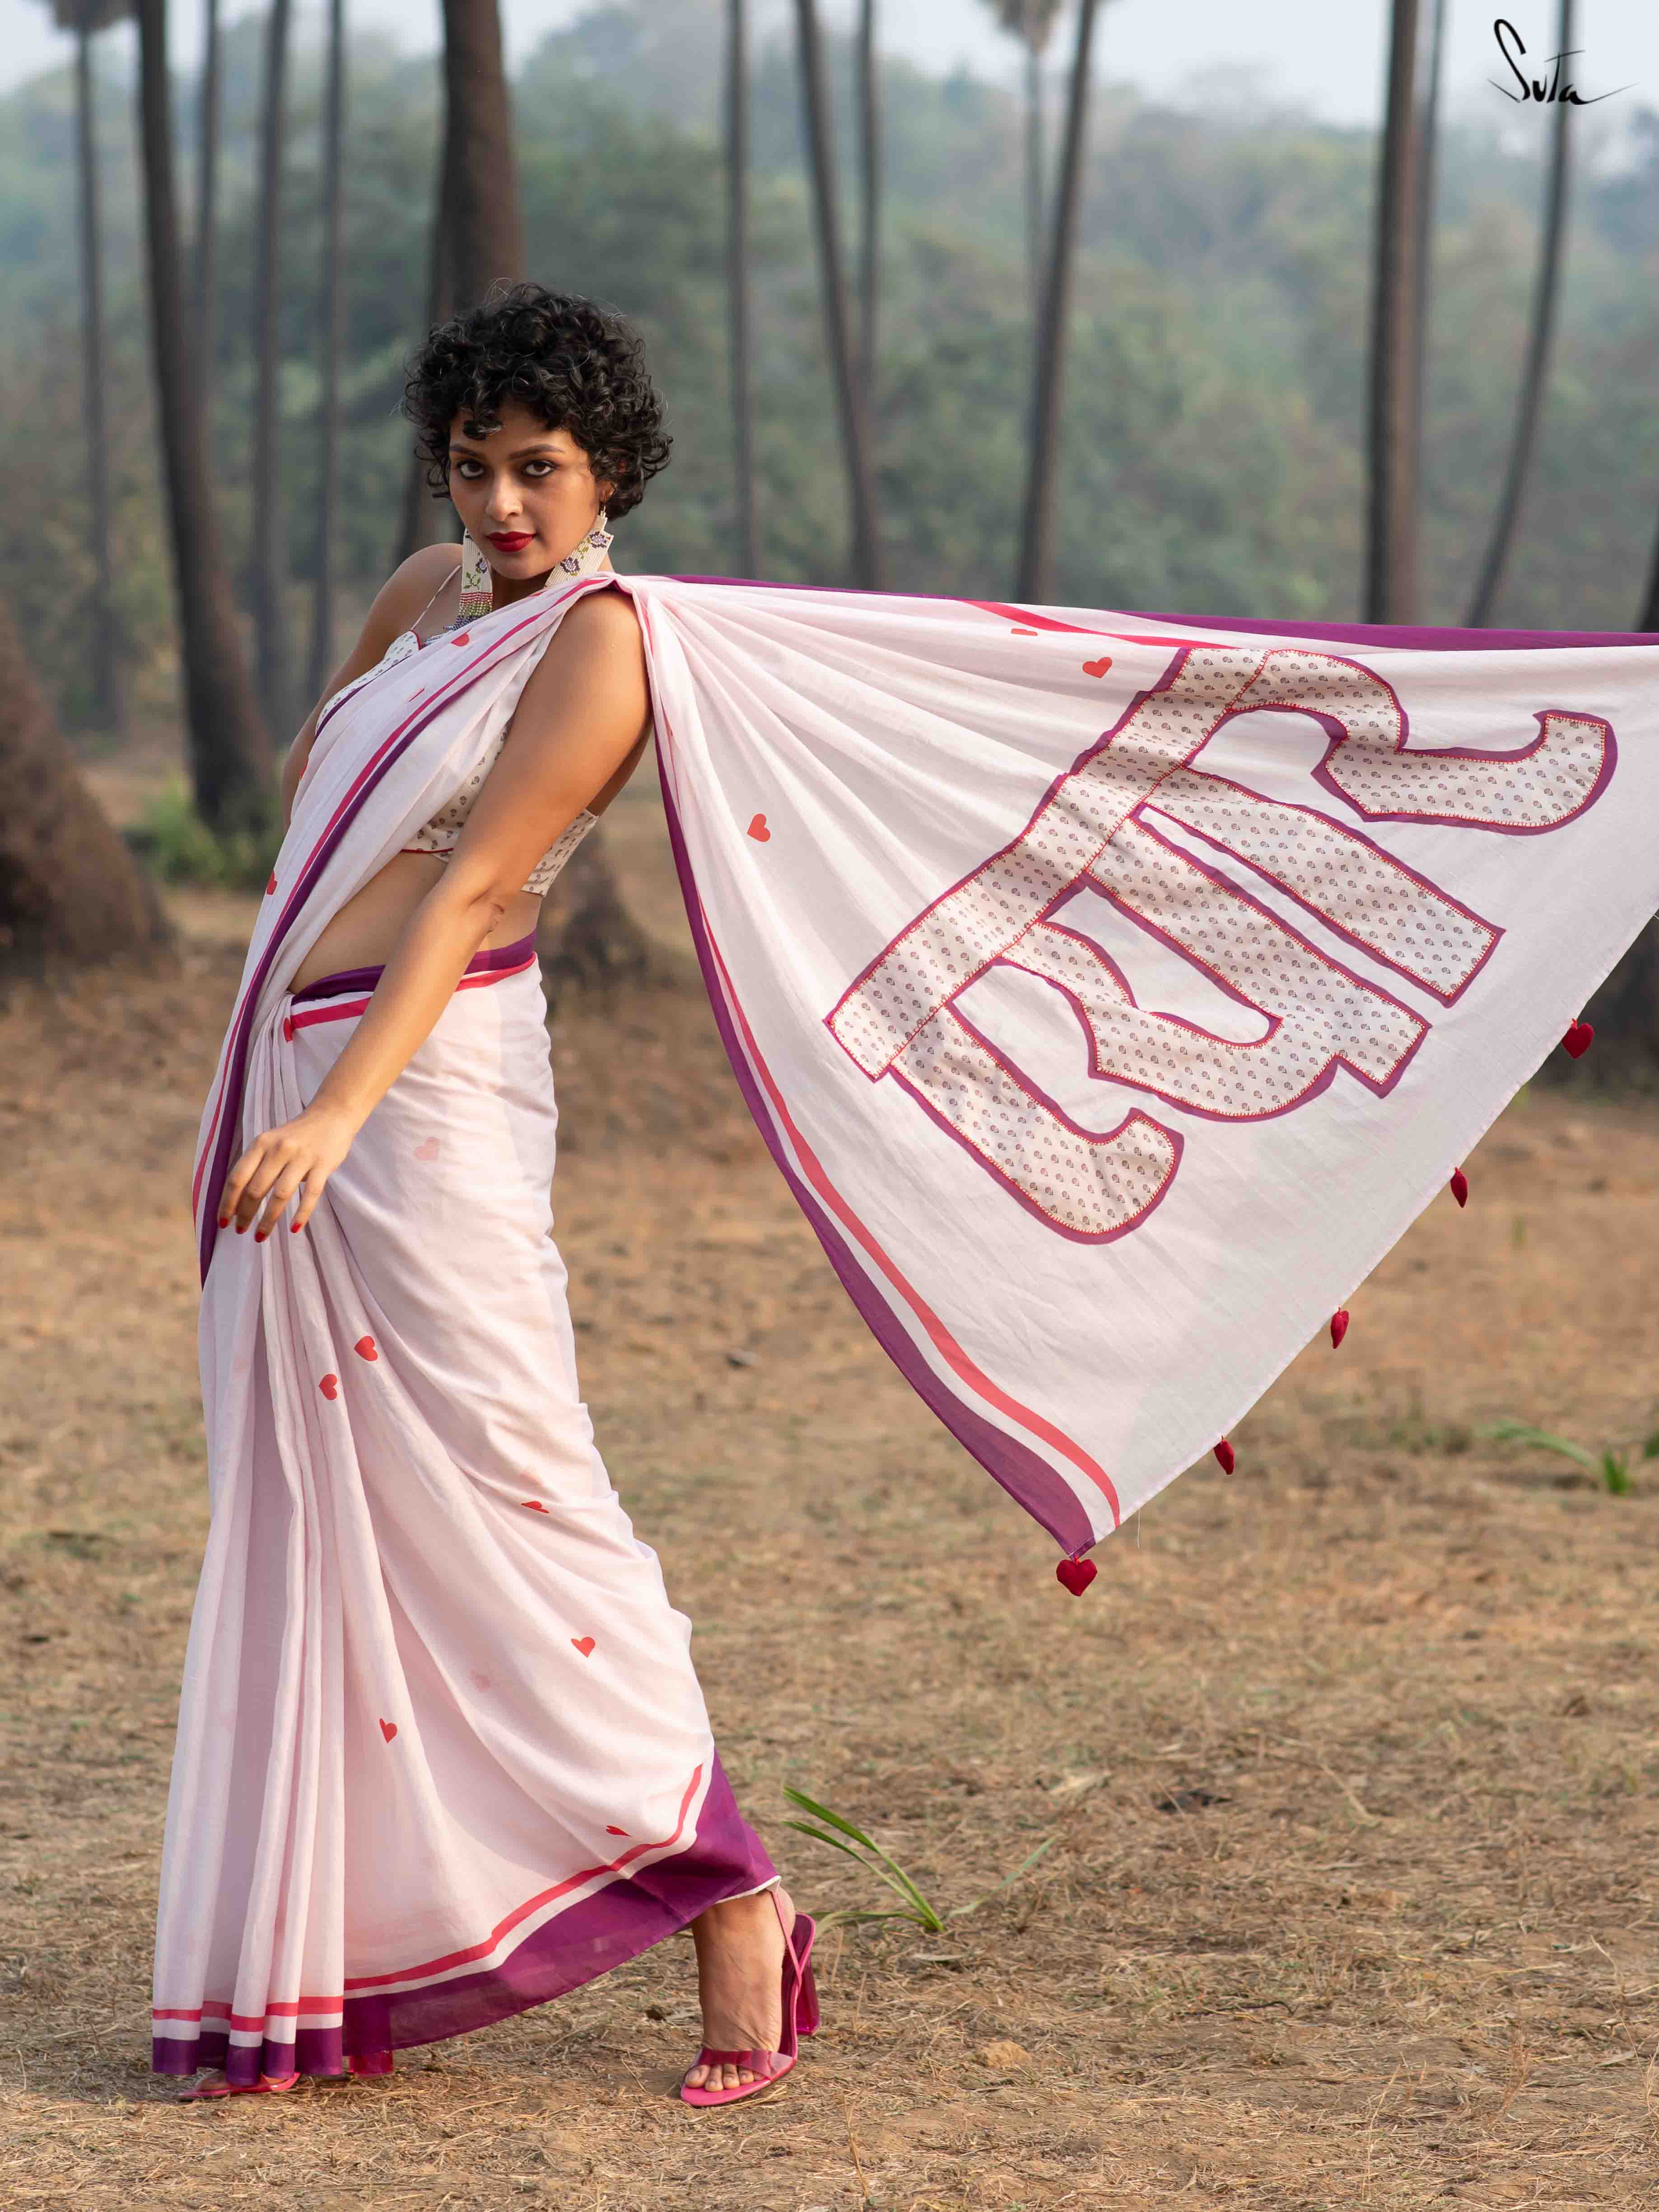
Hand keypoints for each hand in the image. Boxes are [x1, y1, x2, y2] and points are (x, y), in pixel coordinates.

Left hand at [217, 1102, 357, 1241]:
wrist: (332, 1114)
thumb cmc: (297, 1135)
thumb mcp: (270, 1142)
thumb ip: (256, 1164)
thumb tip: (238, 1200)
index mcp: (261, 1143)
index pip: (237, 1178)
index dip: (227, 1202)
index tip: (223, 1221)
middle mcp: (279, 1149)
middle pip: (255, 1189)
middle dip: (245, 1214)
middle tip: (240, 1231)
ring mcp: (302, 1157)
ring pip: (280, 1195)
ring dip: (268, 1220)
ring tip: (260, 1236)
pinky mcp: (323, 1165)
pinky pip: (311, 1194)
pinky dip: (301, 1214)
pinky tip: (294, 1229)